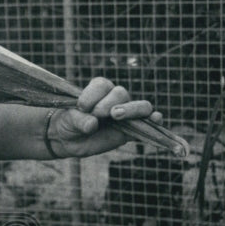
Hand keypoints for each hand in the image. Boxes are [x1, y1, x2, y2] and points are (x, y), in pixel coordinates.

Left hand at [47, 77, 162, 158]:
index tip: (81, 107)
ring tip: (116, 116)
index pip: (102, 85)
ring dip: (131, 109)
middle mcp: (114, 99)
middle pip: (121, 93)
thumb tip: (92, 124)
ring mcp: (125, 114)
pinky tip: (156, 119)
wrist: (70, 140)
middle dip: (109, 103)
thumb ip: (79, 120)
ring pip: (139, 106)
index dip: (93, 94)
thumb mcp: (68, 121)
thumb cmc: (68, 124)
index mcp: (98, 90)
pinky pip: (148, 123)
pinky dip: (155, 120)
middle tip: (97, 114)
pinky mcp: (131, 130)